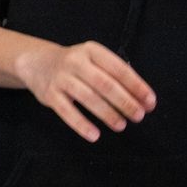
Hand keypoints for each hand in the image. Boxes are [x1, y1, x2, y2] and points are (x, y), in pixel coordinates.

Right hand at [20, 40, 156, 142]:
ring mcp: (61, 78)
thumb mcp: (93, 59)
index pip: (118, 68)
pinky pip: (66, 111)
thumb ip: (115, 74)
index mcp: (91, 50)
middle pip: (104, 84)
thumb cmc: (75, 65)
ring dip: (108, 114)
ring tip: (121, 125)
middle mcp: (75, 61)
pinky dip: (81, 124)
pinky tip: (94, 135)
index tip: (150, 102)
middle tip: (138, 116)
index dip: (136, 86)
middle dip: (125, 102)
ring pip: (88, 97)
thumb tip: (142, 98)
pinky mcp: (50, 94)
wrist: (37, 63)